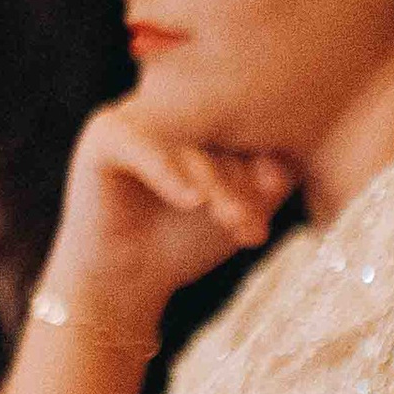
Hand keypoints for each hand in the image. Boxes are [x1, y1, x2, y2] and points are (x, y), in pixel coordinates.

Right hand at [41, 105, 292, 346]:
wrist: (123, 282)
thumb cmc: (182, 242)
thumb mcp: (240, 210)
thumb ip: (271, 179)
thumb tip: (288, 156)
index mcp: (201, 118)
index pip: (245, 123)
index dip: (264, 159)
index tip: (272, 201)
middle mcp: (169, 110)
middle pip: (221, 129)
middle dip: (242, 180)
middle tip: (251, 225)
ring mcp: (135, 117)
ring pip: (190, 142)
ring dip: (217, 186)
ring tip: (233, 223)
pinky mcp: (106, 136)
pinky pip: (145, 147)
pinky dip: (171, 176)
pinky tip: (192, 202)